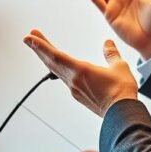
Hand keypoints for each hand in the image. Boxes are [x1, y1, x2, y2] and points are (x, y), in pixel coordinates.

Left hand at [23, 30, 137, 116]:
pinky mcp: (79, 96)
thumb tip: (107, 44)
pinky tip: (59, 67)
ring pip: (56, 71)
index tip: (30, 37)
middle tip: (29, 37)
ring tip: (41, 48)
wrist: (122, 114)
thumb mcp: (119, 67)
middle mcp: (74, 80)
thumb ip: (111, 54)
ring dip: (47, 58)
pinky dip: (57, 69)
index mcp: (81, 70)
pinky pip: (64, 79)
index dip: (41, 46)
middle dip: (39, 49)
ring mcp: (75, 89)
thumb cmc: (121, 92)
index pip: (56, 55)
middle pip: (51, 62)